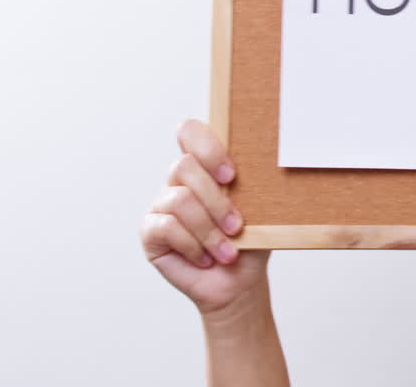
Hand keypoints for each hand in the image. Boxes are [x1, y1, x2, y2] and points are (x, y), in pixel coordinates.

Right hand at [140, 119, 269, 316]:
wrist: (239, 282)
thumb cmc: (250, 241)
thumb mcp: (259, 209)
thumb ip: (252, 182)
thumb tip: (265, 161)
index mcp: (205, 166)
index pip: (190, 132)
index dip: (207, 147)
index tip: (230, 175)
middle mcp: (179, 181)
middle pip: (184, 166)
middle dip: (216, 201)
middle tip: (237, 226)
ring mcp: (161, 205)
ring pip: (180, 199)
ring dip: (209, 230)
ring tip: (227, 252)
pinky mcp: (150, 232)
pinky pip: (166, 226)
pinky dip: (192, 246)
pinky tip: (205, 259)